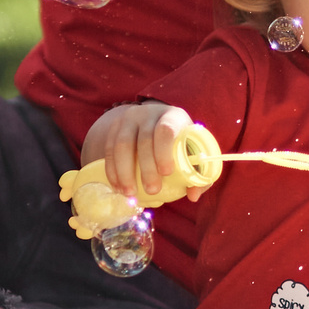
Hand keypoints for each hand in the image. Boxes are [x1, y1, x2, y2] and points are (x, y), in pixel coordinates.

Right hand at [82, 102, 197, 201]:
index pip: (166, 130)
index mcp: (173, 116)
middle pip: (144, 140)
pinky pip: (109, 149)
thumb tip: (193, 195)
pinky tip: (117, 186)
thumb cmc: (180, 144)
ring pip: (122, 144)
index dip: (164, 151)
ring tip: (130, 192)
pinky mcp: (114, 128)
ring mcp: (128, 119)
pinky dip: (112, 170)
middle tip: (152, 190)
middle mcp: (149, 113)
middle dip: (147, 168)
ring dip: (124, 171)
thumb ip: (198, 174)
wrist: (155, 124)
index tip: (166, 173)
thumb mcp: (193, 153)